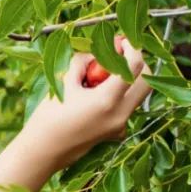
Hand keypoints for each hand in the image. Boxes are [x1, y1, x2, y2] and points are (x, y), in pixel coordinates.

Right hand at [23, 44, 151, 173]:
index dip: (131, 48)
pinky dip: (118, 95)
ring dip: (127, 79)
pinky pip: (126, 107)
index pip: (135, 66)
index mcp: (107, 99)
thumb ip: (83, 62)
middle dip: (137, 64)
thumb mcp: (64, 82)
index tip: (121, 40)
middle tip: (117, 55)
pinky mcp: (116, 132)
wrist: (43, 151)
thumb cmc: (49, 116)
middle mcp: (120, 114)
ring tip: (99, 78)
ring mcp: (121, 125)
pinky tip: (95, 96)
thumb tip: (96, 52)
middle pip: (147, 81)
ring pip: (138, 94)